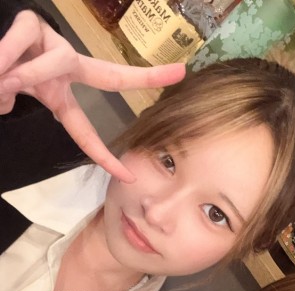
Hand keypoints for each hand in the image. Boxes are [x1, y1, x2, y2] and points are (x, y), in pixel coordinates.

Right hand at [0, 11, 185, 181]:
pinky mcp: (31, 23)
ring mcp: (53, 42)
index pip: (90, 122)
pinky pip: (19, 47)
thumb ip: (10, 99)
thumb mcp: (6, 93)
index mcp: (64, 88)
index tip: (135, 165)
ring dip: (24, 77)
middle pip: (110, 77)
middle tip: (180, 74)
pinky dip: (4, 61)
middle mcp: (66, 63)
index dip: (108, 150)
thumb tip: (3, 100)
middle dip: (144, 78)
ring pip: (51, 65)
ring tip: (2, 83)